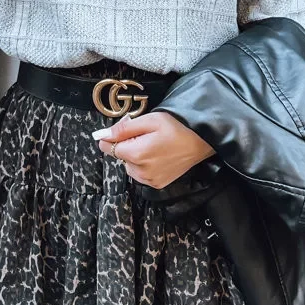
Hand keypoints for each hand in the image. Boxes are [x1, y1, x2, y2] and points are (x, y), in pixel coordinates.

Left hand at [94, 111, 215, 189]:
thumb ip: (124, 128)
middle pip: (119, 156)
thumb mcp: (150, 120)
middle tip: (145, 135)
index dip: (112, 137)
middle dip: (127, 145)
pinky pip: (140, 173)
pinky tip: (157, 155)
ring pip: (129, 165)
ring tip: (153, 145)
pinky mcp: (157, 184)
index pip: (108, 147)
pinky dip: (144, 165)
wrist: (201, 142)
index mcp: (137, 154)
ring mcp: (149, 180)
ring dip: (135, 156)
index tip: (124, 130)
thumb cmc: (178, 127)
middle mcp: (141, 171)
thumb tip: (103, 135)